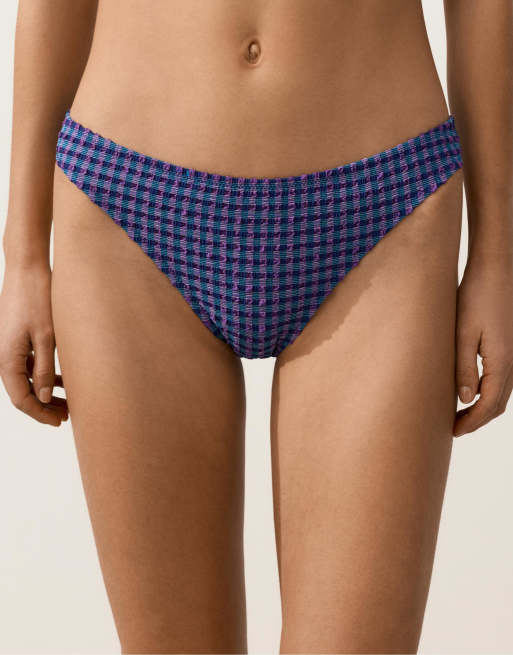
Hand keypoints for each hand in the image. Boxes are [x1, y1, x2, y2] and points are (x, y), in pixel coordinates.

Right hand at [0, 263, 68, 425]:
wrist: (27, 269)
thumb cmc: (37, 298)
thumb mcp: (46, 336)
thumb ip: (44, 368)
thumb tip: (43, 398)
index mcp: (6, 358)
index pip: (22, 398)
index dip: (40, 414)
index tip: (60, 422)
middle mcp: (3, 356)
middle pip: (22, 392)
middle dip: (44, 407)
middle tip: (66, 417)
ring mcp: (9, 347)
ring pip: (26, 380)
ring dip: (45, 393)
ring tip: (68, 403)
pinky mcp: (17, 339)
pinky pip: (27, 366)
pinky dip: (43, 376)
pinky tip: (62, 381)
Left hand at [454, 254, 512, 436]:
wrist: (494, 271)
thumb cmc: (476, 298)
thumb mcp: (463, 334)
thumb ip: (464, 368)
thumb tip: (464, 399)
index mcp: (502, 362)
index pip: (488, 405)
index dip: (472, 422)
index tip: (453, 432)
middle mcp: (512, 362)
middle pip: (498, 404)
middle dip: (477, 420)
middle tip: (454, 428)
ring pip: (502, 393)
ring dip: (483, 408)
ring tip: (459, 414)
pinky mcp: (508, 347)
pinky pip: (502, 379)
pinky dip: (488, 393)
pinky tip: (471, 390)